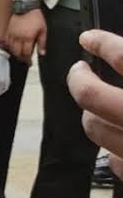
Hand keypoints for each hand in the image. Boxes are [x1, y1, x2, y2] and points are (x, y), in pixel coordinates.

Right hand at [8, 9, 46, 64]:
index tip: (30, 63)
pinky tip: (13, 48)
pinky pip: (6, 42)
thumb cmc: (36, 18)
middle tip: (25, 60)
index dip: (28, 60)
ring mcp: (11, 34)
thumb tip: (42, 53)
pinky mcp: (7, 31)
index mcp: (28, 38)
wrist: (26, 7)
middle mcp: (18, 37)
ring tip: (19, 55)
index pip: (26, 53)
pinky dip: (9, 47)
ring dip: (15, 53)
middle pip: (17, 52)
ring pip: (11, 48)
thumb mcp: (43, 30)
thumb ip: (42, 42)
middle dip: (21, 58)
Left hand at [68, 30, 122, 175]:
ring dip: (93, 114)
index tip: (88, 38)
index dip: (102, 43)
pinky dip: (115, 148)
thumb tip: (116, 58)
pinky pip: (114, 159)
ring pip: (93, 127)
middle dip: (79, 80)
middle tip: (81, 72)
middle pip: (91, 95)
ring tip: (102, 106)